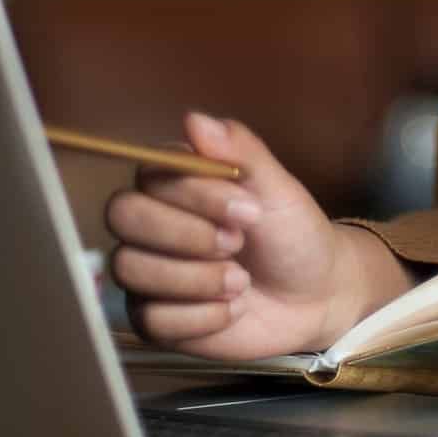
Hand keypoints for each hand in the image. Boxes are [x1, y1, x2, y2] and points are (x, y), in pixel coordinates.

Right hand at [105, 113, 411, 359]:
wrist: (315, 297)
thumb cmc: (293, 234)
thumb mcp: (278, 189)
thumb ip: (239, 152)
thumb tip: (194, 118)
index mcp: (176, 182)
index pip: (151, 175)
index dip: (196, 195)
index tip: (249, 210)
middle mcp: (151, 222)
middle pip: (122, 216)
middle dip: (185, 234)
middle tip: (237, 244)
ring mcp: (148, 270)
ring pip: (131, 268)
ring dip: (196, 279)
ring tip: (240, 282)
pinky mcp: (155, 317)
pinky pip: (151, 318)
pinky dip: (201, 318)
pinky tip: (232, 310)